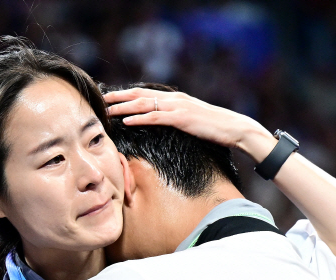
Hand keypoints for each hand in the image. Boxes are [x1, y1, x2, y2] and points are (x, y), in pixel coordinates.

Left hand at [104, 87, 274, 157]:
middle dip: (119, 97)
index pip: (146, 94)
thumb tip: (164, 125)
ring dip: (124, 107)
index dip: (127, 95)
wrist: (234, 128)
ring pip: (144, 104)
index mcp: (175, 99)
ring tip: (108, 110)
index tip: (111, 98)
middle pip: (140, 95)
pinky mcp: (182, 118)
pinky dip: (139, 119)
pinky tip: (127, 121)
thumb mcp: (192, 121)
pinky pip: (156, 118)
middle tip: (102, 100)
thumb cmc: (215, 129)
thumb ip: (177, 119)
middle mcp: (174, 99)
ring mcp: (177, 107)